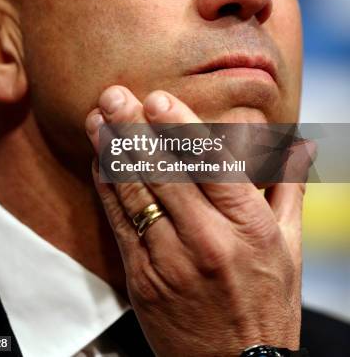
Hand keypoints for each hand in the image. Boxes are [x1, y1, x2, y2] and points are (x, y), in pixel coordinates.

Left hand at [85, 86, 312, 356]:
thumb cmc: (267, 303)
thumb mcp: (290, 246)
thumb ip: (289, 187)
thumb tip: (299, 145)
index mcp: (249, 227)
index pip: (211, 165)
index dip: (180, 129)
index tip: (157, 99)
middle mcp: (208, 242)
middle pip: (165, 173)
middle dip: (135, 129)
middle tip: (114, 94)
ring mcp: (170, 262)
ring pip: (136, 194)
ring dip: (113, 152)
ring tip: (97, 118)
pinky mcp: (142, 280)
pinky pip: (120, 224)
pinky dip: (108, 189)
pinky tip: (99, 161)